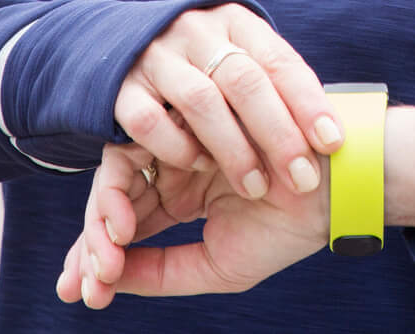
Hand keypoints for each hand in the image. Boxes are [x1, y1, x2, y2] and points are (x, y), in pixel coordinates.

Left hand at [57, 140, 326, 308]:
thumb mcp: (217, 265)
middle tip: (88, 282)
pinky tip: (122, 228)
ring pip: (115, 175)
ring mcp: (176, 138)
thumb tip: (105, 284)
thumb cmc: (283, 228)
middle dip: (92, 243)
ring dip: (101, 221)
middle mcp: (172, 162)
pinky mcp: (179, 119)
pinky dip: (117, 193)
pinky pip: (130, 151)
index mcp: (180, 191)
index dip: (97, 257)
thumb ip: (161, 272)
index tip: (85, 295)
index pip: (126, 223)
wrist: (329, 190)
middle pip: (113, 197)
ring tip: (107, 262)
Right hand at [112, 3, 342, 204]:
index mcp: (236, 23)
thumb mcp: (243, 61)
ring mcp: (155, 56)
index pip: (279, 61)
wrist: (125, 46)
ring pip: (201, 101)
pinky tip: (201, 167)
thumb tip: (333, 134)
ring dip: (234, 149)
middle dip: (278, 134)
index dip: (309, 102)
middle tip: (303, 179)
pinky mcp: (120, 87)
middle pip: (245, 81)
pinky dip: (179, 147)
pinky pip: (149, 120)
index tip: (334, 142)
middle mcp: (196, 31)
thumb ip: (277, 85)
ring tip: (258, 187)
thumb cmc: (205, 66)